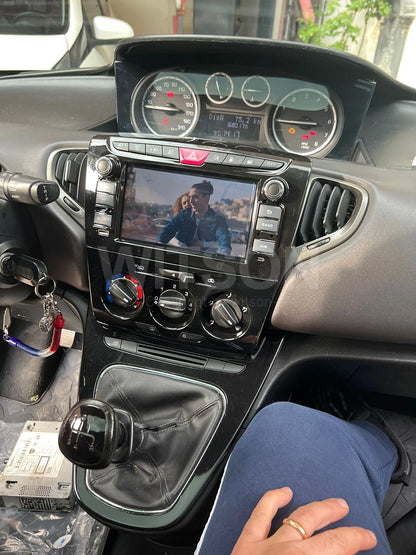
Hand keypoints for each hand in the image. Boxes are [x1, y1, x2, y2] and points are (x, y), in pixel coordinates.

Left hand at [231, 487, 376, 554]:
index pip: (340, 545)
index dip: (358, 539)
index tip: (368, 539)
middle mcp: (290, 551)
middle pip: (324, 531)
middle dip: (344, 526)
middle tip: (355, 524)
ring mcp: (267, 544)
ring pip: (298, 517)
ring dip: (319, 509)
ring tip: (333, 504)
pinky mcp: (246, 543)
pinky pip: (260, 514)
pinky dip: (272, 499)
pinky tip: (284, 492)